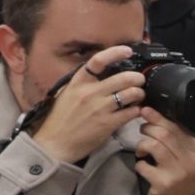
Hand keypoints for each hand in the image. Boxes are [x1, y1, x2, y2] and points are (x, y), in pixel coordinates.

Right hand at [32, 47, 146, 163]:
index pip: (97, 61)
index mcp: (77, 83)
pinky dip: (137, 110)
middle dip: (137, 78)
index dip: (115, 53)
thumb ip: (83, 84)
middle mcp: (89, 93)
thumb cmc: (61, 120)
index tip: (127, 51)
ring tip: (138, 97)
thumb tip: (101, 74)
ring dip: (139, 94)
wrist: (54, 143)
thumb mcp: (67, 94)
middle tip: (139, 81)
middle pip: (123, 78)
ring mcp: (100, 108)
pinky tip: (135, 111)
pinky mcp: (108, 123)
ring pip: (131, 94)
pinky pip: (131, 112)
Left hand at [134, 111, 194, 194]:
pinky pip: (144, 166)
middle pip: (165, 134)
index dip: (159, 117)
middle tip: (143, 131)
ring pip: (154, 146)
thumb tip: (152, 114)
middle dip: (148, 128)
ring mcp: (178, 173)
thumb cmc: (180, 176)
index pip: (178, 128)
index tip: (146, 110)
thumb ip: (176, 139)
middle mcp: (191, 161)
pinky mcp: (164, 184)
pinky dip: (139, 164)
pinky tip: (144, 167)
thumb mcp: (185, 157)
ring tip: (141, 149)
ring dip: (142, 144)